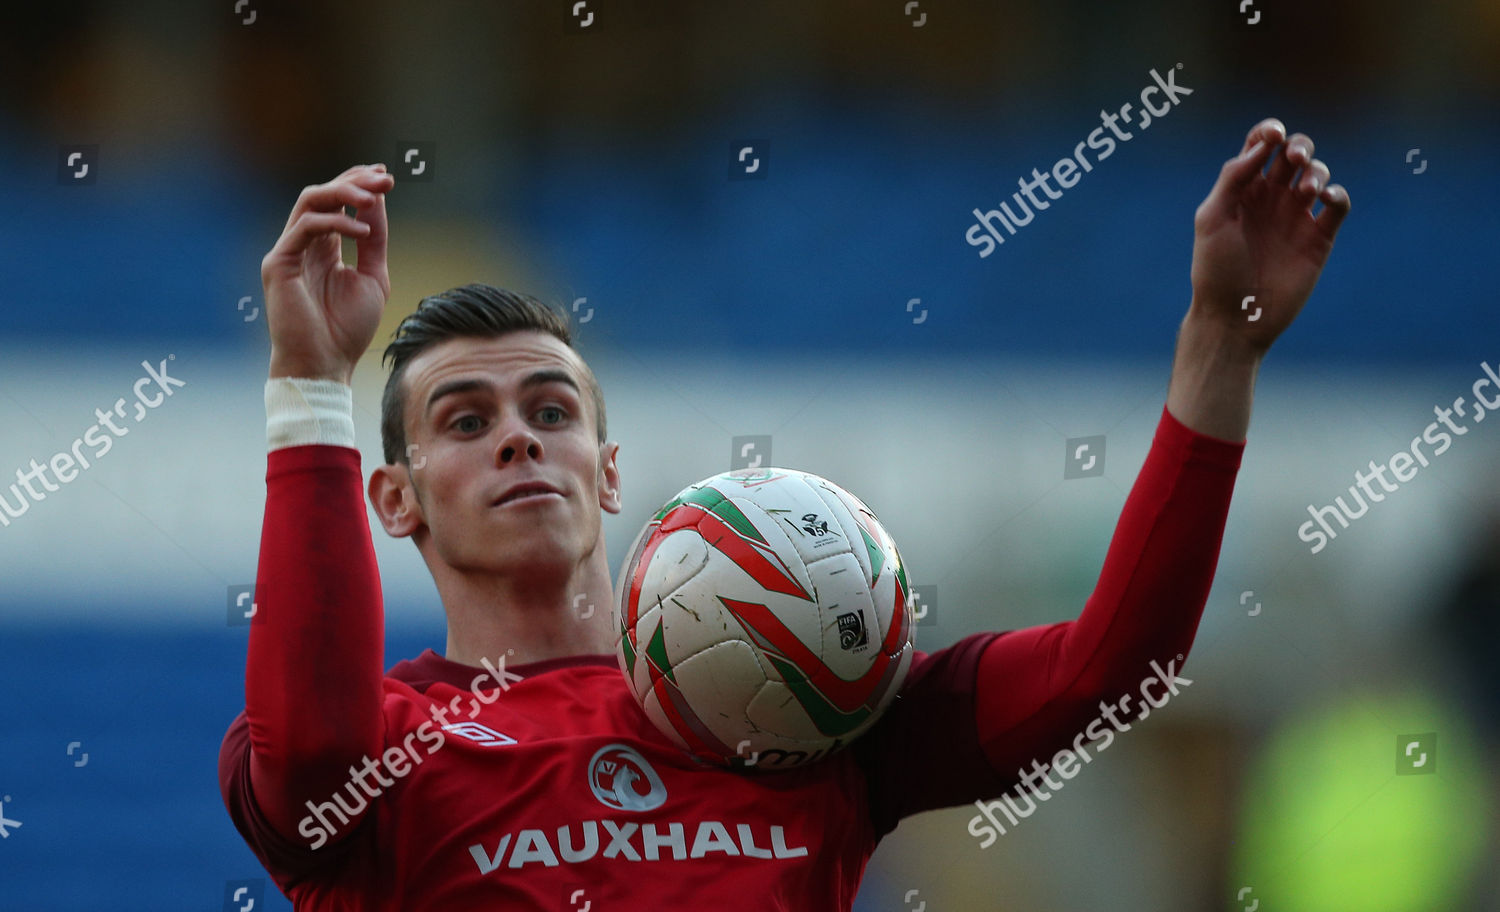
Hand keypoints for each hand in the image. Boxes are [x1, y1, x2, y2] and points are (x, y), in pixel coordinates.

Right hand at [261, 164, 394, 381]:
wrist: (325, 364)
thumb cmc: (347, 329)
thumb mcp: (373, 277)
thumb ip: (374, 240)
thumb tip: (378, 200)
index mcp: (323, 248)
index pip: (337, 203)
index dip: (359, 183)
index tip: (387, 175)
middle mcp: (303, 245)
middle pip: (323, 194)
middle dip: (355, 180)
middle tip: (385, 177)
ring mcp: (288, 251)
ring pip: (310, 201)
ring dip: (343, 192)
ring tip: (373, 198)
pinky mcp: (279, 263)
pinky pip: (305, 227)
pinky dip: (336, 223)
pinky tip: (362, 232)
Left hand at [1188, 118, 1350, 351]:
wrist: (1235, 317)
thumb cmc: (1215, 270)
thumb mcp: (1212, 219)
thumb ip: (1233, 178)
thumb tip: (1262, 147)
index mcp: (1242, 190)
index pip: (1260, 146)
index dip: (1270, 132)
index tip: (1274, 136)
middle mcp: (1271, 199)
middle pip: (1294, 153)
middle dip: (1299, 147)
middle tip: (1295, 160)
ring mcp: (1296, 217)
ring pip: (1317, 175)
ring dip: (1316, 172)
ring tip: (1305, 192)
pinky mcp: (1318, 238)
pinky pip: (1337, 205)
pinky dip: (1337, 194)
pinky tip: (1325, 200)